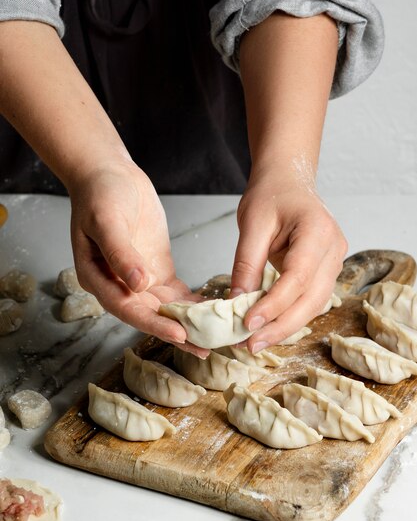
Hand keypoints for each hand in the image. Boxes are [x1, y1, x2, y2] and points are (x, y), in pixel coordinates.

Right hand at [67, 161, 208, 356]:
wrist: (109, 173)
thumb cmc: (100, 194)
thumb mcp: (107, 222)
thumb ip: (121, 254)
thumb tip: (138, 284)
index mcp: (97, 278)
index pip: (128, 308)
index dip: (154, 323)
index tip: (179, 334)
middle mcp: (118, 285)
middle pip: (149, 315)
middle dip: (177, 332)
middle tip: (205, 347)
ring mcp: (138, 280)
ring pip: (165, 308)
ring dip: (188, 322)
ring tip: (215, 337)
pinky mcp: (155, 270)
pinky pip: (176, 293)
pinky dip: (193, 303)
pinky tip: (213, 311)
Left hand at [230, 176, 347, 352]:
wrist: (288, 182)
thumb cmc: (271, 195)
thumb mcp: (252, 224)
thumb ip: (246, 263)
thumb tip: (237, 302)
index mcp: (317, 230)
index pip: (298, 277)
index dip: (274, 304)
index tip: (249, 323)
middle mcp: (334, 248)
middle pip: (312, 299)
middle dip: (280, 326)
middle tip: (250, 344)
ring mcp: (334, 261)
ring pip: (314, 305)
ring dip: (285, 327)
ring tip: (255, 341)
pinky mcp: (325, 271)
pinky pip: (310, 300)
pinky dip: (289, 316)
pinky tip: (268, 328)